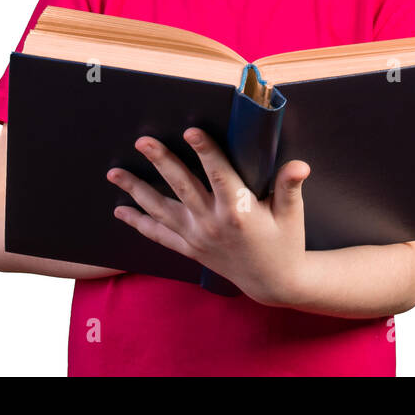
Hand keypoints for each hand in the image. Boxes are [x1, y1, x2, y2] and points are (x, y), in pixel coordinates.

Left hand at [106, 127, 309, 307]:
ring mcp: (197, 238)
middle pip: (182, 186)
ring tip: (114, 172)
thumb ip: (290, 186)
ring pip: (161, 209)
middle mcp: (212, 223)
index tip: (191, 130)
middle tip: (142, 141)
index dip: (205, 151)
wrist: (275, 283)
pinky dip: (139, 223)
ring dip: (136, 190)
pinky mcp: (190, 249)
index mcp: (238, 210)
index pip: (219, 174)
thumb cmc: (285, 242)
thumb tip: (300, 165)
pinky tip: (120, 210)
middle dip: (161, 162)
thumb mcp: (292, 214)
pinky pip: (159, 235)